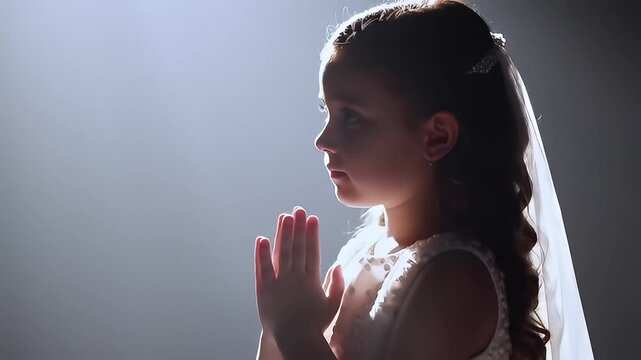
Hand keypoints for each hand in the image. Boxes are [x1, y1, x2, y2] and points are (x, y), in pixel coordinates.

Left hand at [254, 206, 343, 340]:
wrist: (295, 339)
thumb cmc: (315, 325)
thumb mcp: (332, 305)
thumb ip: (337, 284)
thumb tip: (338, 264)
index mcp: (312, 279)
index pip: (312, 250)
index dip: (312, 233)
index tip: (313, 218)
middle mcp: (296, 277)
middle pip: (297, 247)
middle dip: (298, 227)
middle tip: (299, 209)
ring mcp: (279, 282)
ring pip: (281, 253)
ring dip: (283, 233)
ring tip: (285, 216)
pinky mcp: (265, 289)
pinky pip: (263, 268)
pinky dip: (262, 253)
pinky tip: (262, 238)